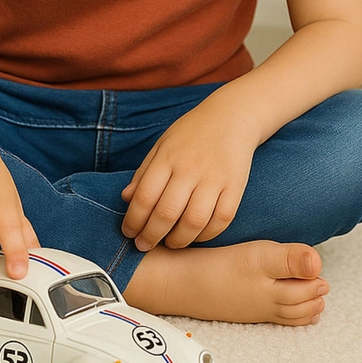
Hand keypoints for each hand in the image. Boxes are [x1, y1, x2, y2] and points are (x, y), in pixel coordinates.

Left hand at [120, 96, 254, 250]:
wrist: (231, 116)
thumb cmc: (191, 133)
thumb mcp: (162, 145)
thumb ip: (144, 172)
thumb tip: (126, 199)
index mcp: (167, 157)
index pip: (144, 197)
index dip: (133, 220)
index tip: (128, 232)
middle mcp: (190, 168)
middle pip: (167, 213)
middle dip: (151, 236)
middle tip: (144, 246)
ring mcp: (214, 178)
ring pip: (194, 221)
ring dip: (179, 240)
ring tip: (170, 243)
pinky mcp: (235, 186)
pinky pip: (221, 220)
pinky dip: (207, 235)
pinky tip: (196, 235)